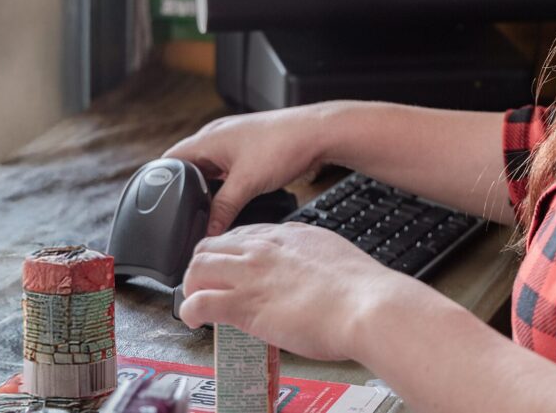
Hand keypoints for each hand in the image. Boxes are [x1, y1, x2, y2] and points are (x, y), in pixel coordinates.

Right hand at [164, 104, 342, 233]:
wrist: (317, 133)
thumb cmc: (283, 145)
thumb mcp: (247, 183)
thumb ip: (223, 209)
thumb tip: (207, 232)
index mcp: (207, 138)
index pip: (170, 160)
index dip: (161, 182)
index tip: (159, 206)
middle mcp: (216, 137)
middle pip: (188, 166)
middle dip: (185, 190)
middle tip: (184, 214)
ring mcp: (233, 142)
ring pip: (208, 169)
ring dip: (207, 187)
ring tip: (207, 209)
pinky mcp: (248, 149)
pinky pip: (225, 169)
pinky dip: (223, 184)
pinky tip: (230, 199)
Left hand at [178, 222, 409, 360]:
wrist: (365, 304)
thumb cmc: (360, 288)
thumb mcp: (334, 255)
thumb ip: (314, 259)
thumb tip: (311, 275)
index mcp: (288, 234)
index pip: (243, 234)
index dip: (230, 251)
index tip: (231, 266)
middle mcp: (264, 248)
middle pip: (212, 244)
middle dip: (203, 264)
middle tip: (206, 283)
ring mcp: (251, 274)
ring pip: (198, 267)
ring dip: (192, 285)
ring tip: (196, 300)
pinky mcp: (244, 304)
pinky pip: (198, 302)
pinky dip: (190, 311)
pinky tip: (195, 320)